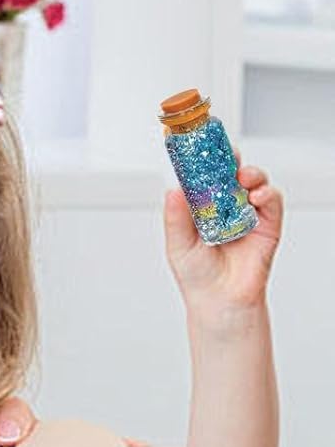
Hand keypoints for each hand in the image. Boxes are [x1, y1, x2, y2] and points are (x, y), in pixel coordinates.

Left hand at [165, 159, 282, 316]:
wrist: (220, 300)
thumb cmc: (197, 274)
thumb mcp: (178, 244)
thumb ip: (176, 218)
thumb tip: (173, 190)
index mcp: (203, 207)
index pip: (205, 176)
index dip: (205, 160)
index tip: (200, 146)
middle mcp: (226, 206)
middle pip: (232, 173)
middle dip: (231, 160)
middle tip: (228, 154)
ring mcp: (248, 213)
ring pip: (254, 182)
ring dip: (251, 174)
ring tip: (243, 178)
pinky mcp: (268, 224)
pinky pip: (272, 201)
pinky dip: (267, 194)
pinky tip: (257, 196)